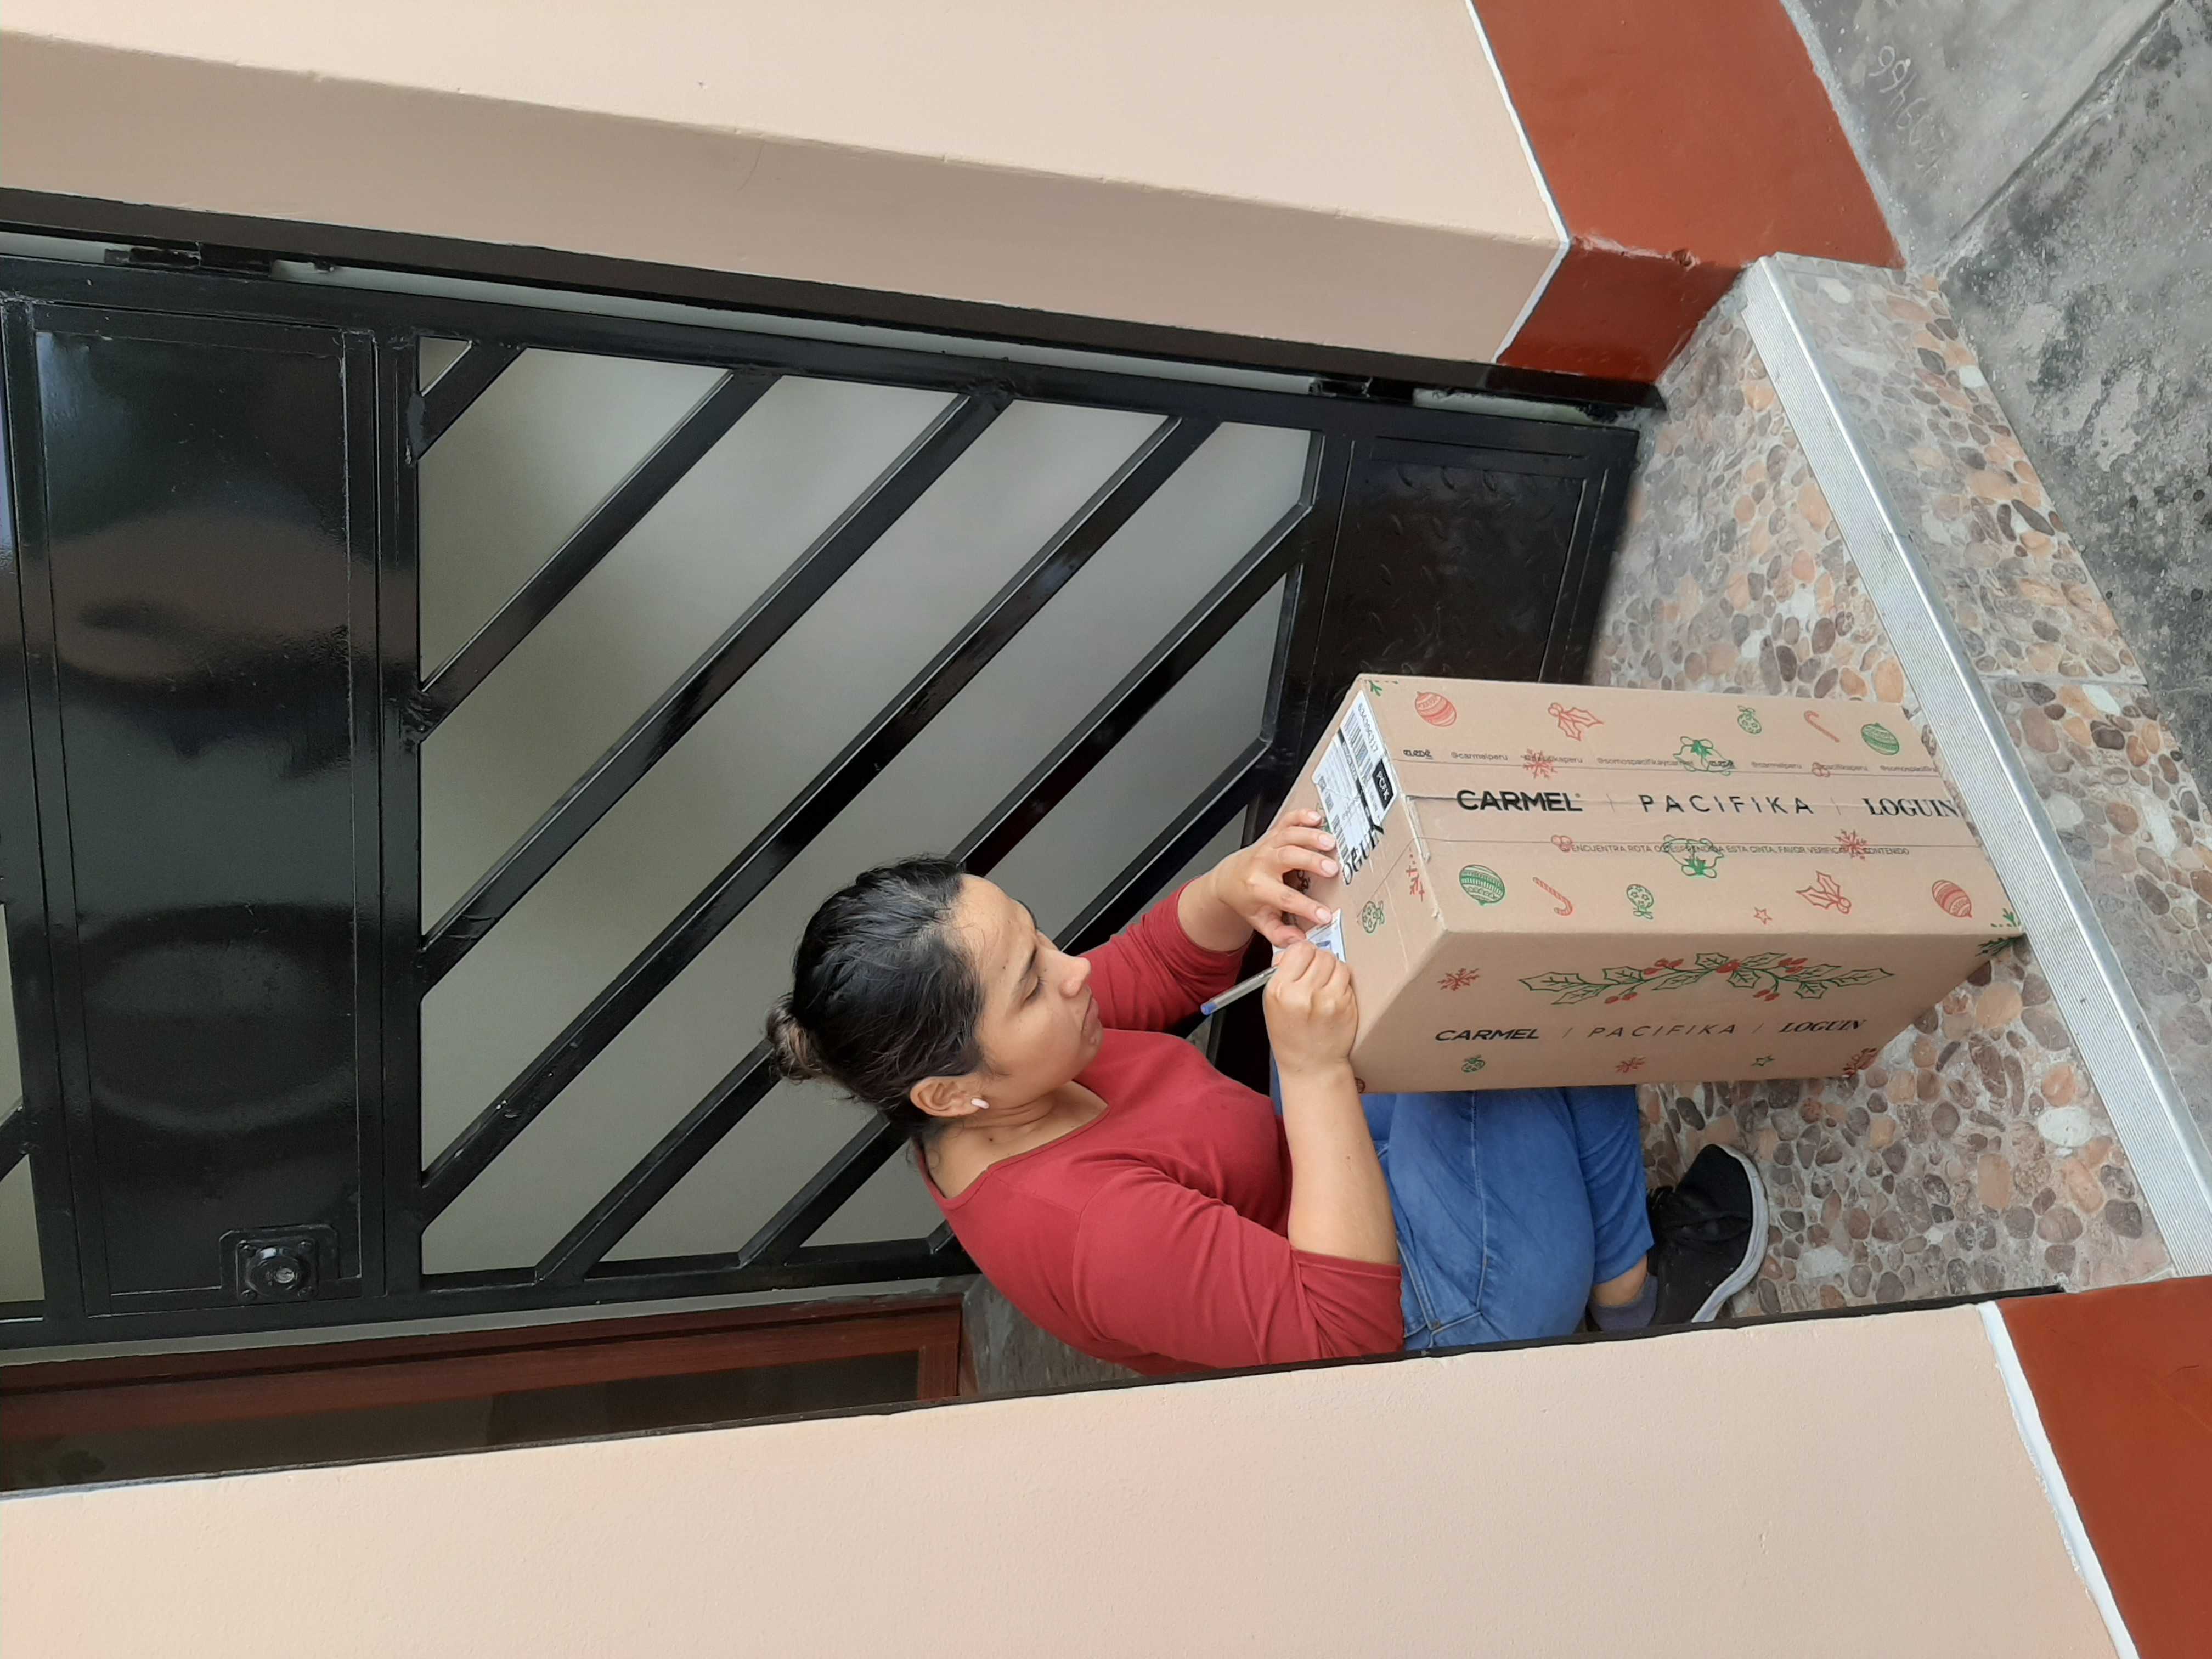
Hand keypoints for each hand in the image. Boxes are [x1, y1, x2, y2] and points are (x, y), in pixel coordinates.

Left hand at [1206, 810, 1339, 947]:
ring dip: (1309, 837)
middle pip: (1287, 858)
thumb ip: (1279, 933)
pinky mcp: (1273, 834)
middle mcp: (1262, 863)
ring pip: (1288, 836)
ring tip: (1329, 842)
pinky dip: (1301, 816)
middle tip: (1332, 869)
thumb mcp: (1260, 921)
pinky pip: (1286, 820)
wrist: (1229, 878)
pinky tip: (1316, 817)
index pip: (1284, 897)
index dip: (1306, 906)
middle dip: (1311, 862)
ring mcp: (1268, 846)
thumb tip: (1298, 942)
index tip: (1325, 914)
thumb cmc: (1248, 900)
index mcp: (1258, 887)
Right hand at [1264, 939, 1357, 1077]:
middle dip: (1320, 962)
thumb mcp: (1273, 1004)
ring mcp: (1327, 999)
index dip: (1304, 955)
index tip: (1304, 963)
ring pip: (1337, 963)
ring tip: (1326, 986)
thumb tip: (1294, 951)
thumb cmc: (1291, 1035)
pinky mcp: (1346, 1006)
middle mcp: (1302, 994)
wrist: (1311, 1065)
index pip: (1299, 950)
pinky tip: (1334, 997)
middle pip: (1321, 955)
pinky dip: (1342, 983)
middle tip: (1317, 977)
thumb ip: (1282, 974)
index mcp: (1279, 991)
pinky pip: (1347, 979)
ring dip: (1333, 970)